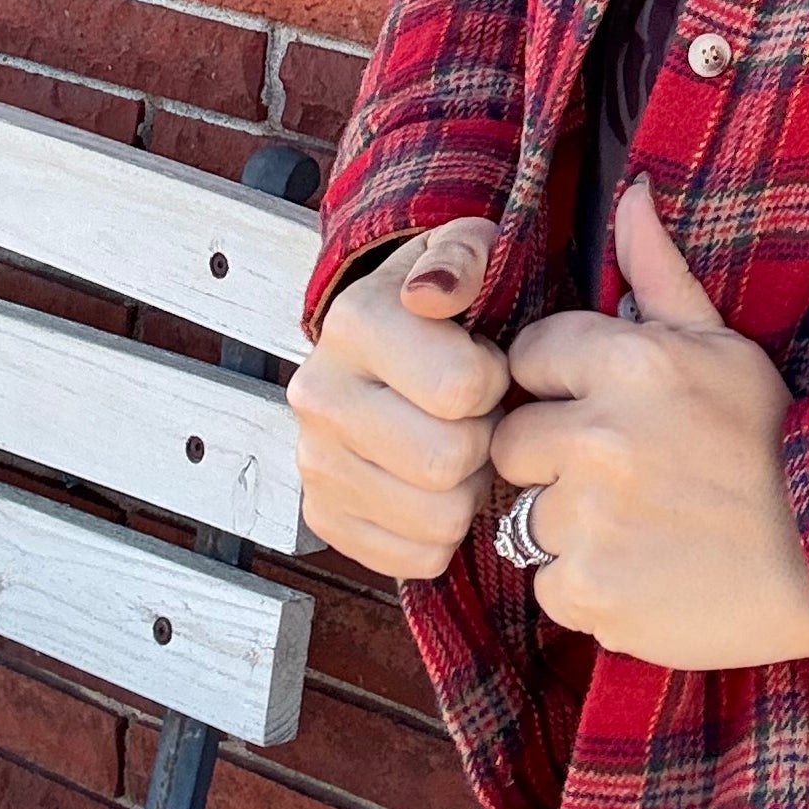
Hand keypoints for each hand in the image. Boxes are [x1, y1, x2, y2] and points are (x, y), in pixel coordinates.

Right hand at [291, 217, 512, 580]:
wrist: (389, 341)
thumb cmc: (448, 300)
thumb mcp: (468, 250)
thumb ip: (464, 255)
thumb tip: (431, 292)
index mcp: (354, 323)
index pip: (461, 388)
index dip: (493, 378)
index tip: (483, 360)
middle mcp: (320, 395)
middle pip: (448, 461)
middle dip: (483, 437)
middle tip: (475, 412)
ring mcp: (315, 462)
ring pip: (438, 518)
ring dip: (467, 487)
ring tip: (456, 441)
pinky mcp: (324, 517)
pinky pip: (416, 558)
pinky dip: (443, 530)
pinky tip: (434, 483)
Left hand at [490, 173, 808, 670]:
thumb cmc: (771, 441)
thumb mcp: (723, 345)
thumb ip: (659, 273)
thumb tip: (632, 191)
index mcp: (631, 363)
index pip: (529, 356)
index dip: (561, 382)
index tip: (604, 407)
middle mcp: (600, 437)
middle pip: (512, 440)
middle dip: (552, 455)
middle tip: (619, 473)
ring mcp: (590, 520)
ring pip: (525, 514)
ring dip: (569, 523)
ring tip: (639, 523)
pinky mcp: (588, 592)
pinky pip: (548, 583)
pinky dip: (586, 583)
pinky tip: (643, 569)